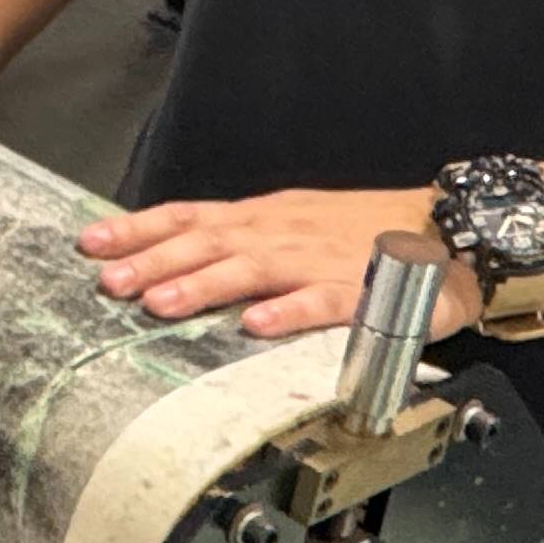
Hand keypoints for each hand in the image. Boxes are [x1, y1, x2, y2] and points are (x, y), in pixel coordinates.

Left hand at [80, 189, 481, 339]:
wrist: (451, 229)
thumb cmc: (365, 231)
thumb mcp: (291, 223)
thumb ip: (238, 241)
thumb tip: (175, 258)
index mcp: (263, 218)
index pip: (189, 217)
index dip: (140, 229)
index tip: (92, 244)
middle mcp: (281, 232)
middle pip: (207, 242)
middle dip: (154, 260)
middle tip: (109, 282)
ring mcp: (318, 258)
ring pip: (252, 268)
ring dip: (204, 284)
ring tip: (162, 302)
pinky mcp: (359, 288)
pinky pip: (319, 301)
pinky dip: (287, 311)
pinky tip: (256, 325)